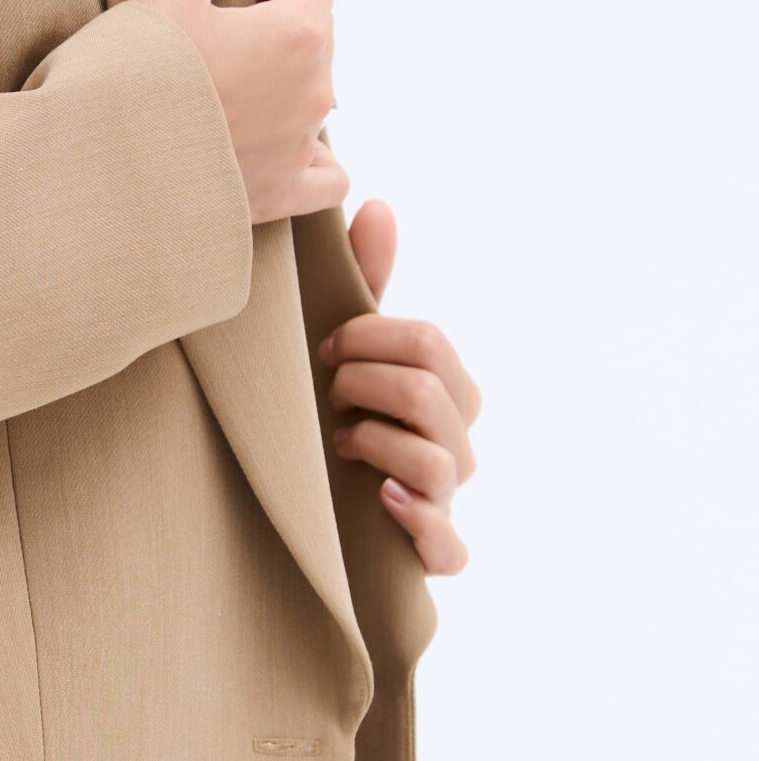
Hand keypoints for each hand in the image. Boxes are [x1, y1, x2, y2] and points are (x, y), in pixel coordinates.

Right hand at [131, 0, 347, 224]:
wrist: (99, 171)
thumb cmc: (129, 77)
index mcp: (299, 33)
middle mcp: (315, 92)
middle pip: (314, 31)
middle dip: (268, 21)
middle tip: (204, 32)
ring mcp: (301, 147)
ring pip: (311, 96)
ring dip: (275, 82)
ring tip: (215, 91)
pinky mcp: (280, 195)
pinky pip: (324, 175)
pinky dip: (306, 156)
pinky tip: (265, 146)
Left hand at [317, 201, 478, 573]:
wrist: (303, 511)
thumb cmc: (333, 417)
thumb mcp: (347, 352)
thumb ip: (364, 283)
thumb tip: (376, 204)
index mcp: (448, 391)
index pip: (431, 344)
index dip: (372, 336)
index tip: (324, 344)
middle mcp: (457, 445)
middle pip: (435, 395)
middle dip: (368, 383)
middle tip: (328, 391)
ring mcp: (447, 501)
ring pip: (439, 463)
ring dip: (377, 442)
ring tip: (338, 441)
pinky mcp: (430, 556)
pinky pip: (451, 549)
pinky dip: (422, 523)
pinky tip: (380, 500)